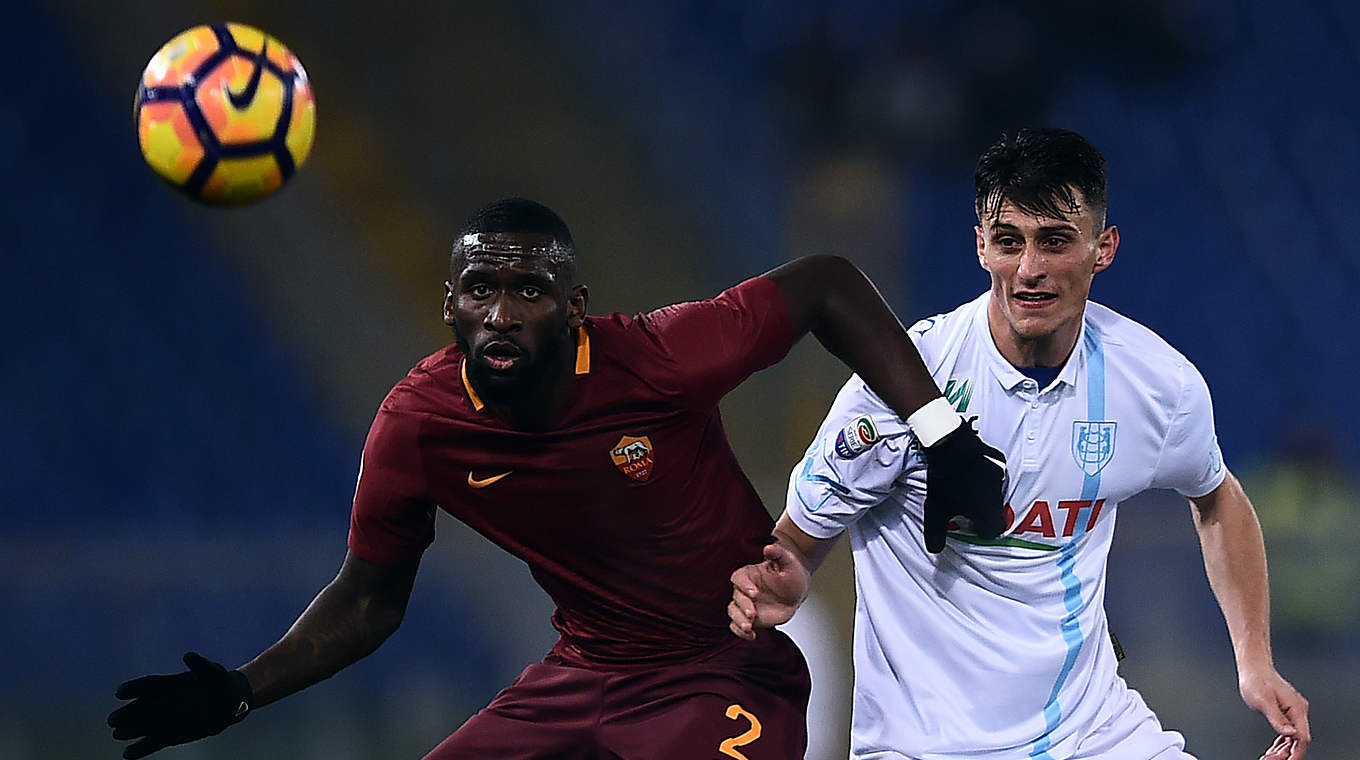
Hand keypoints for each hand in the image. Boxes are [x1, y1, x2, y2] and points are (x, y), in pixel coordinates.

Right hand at [108, 652, 252, 759]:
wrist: (230, 702)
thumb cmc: (219, 683)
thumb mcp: (212, 672)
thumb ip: (200, 665)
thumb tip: (187, 655)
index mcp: (170, 684)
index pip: (148, 686)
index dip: (133, 689)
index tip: (119, 692)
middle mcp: (163, 701)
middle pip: (141, 708)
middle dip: (127, 714)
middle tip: (112, 720)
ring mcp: (166, 719)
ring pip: (143, 726)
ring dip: (130, 730)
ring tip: (117, 734)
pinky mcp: (171, 736)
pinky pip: (153, 743)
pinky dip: (141, 749)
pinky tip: (127, 755)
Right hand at [728, 541, 810, 640]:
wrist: (796, 590)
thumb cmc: (790, 573)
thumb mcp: (788, 561)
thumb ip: (778, 554)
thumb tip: (769, 548)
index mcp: (749, 574)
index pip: (738, 578)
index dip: (744, 585)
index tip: (754, 593)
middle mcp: (744, 590)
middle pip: (736, 598)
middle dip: (743, 607)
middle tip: (752, 614)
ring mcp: (746, 605)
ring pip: (733, 613)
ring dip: (739, 621)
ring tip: (749, 628)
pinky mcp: (750, 618)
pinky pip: (738, 626)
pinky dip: (741, 633)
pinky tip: (752, 636)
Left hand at [920, 418, 1006, 552]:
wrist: (951, 445)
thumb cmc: (945, 482)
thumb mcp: (936, 511)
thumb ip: (936, 534)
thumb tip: (935, 550)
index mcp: (988, 511)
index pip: (993, 530)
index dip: (982, 531)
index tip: (971, 526)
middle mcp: (999, 496)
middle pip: (996, 512)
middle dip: (985, 514)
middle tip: (968, 510)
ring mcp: (1001, 476)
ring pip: (997, 492)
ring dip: (985, 494)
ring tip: (966, 489)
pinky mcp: (998, 459)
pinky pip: (995, 473)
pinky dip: (986, 476)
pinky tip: (970, 471)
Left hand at [1240, 666, 1309, 759]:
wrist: (1253, 667)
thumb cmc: (1256, 679)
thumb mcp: (1263, 701)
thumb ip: (1277, 718)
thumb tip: (1289, 733)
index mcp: (1296, 707)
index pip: (1302, 736)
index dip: (1296, 752)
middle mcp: (1298, 710)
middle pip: (1299, 738)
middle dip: (1288, 752)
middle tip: (1273, 759)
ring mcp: (1293, 710)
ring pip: (1293, 736)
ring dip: (1284, 749)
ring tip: (1271, 756)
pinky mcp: (1286, 711)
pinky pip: (1288, 730)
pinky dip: (1282, 741)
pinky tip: (1274, 748)